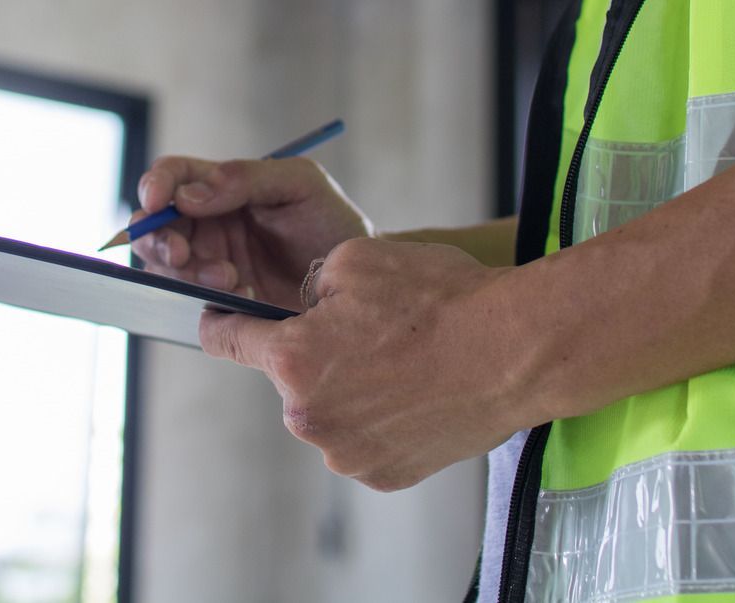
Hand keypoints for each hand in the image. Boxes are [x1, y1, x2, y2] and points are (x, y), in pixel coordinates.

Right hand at [132, 156, 372, 309]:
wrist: (360, 278)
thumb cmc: (331, 220)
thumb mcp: (299, 184)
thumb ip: (246, 178)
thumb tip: (188, 194)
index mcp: (221, 186)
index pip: (173, 176)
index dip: (155, 185)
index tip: (157, 201)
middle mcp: (207, 224)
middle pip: (155, 225)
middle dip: (160, 239)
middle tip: (185, 254)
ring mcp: (210, 263)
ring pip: (166, 266)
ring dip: (188, 272)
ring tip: (231, 278)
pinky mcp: (220, 301)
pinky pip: (191, 300)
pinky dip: (206, 299)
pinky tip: (242, 295)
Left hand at [200, 237, 527, 490]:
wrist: (515, 351)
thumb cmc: (439, 300)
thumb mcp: (356, 258)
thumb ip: (309, 282)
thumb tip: (304, 304)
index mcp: (291, 359)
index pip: (227, 340)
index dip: (222, 322)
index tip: (220, 319)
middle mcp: (307, 417)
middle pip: (289, 377)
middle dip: (314, 352)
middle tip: (367, 329)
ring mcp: (346, 453)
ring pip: (327, 410)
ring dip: (348, 387)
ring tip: (402, 360)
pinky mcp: (384, 475)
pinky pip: (363, 438)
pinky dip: (379, 417)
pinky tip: (415, 391)